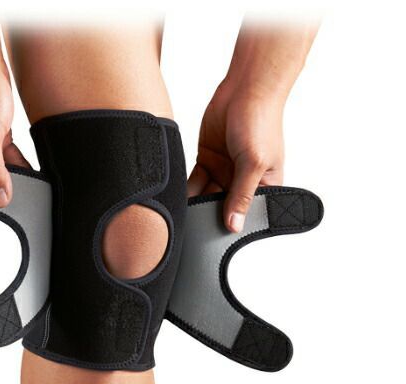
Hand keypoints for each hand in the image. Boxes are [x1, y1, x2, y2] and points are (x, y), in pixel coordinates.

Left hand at [187, 82, 284, 232]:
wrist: (245, 88)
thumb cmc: (260, 121)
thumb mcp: (254, 162)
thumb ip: (241, 194)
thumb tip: (234, 225)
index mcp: (264, 186)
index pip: (246, 214)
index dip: (231, 226)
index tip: (213, 239)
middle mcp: (242, 182)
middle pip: (222, 208)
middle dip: (208, 217)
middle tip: (190, 231)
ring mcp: (224, 171)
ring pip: (205, 196)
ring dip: (193, 204)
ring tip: (179, 217)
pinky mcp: (207, 160)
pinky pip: (194, 181)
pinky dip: (185, 189)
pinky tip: (175, 197)